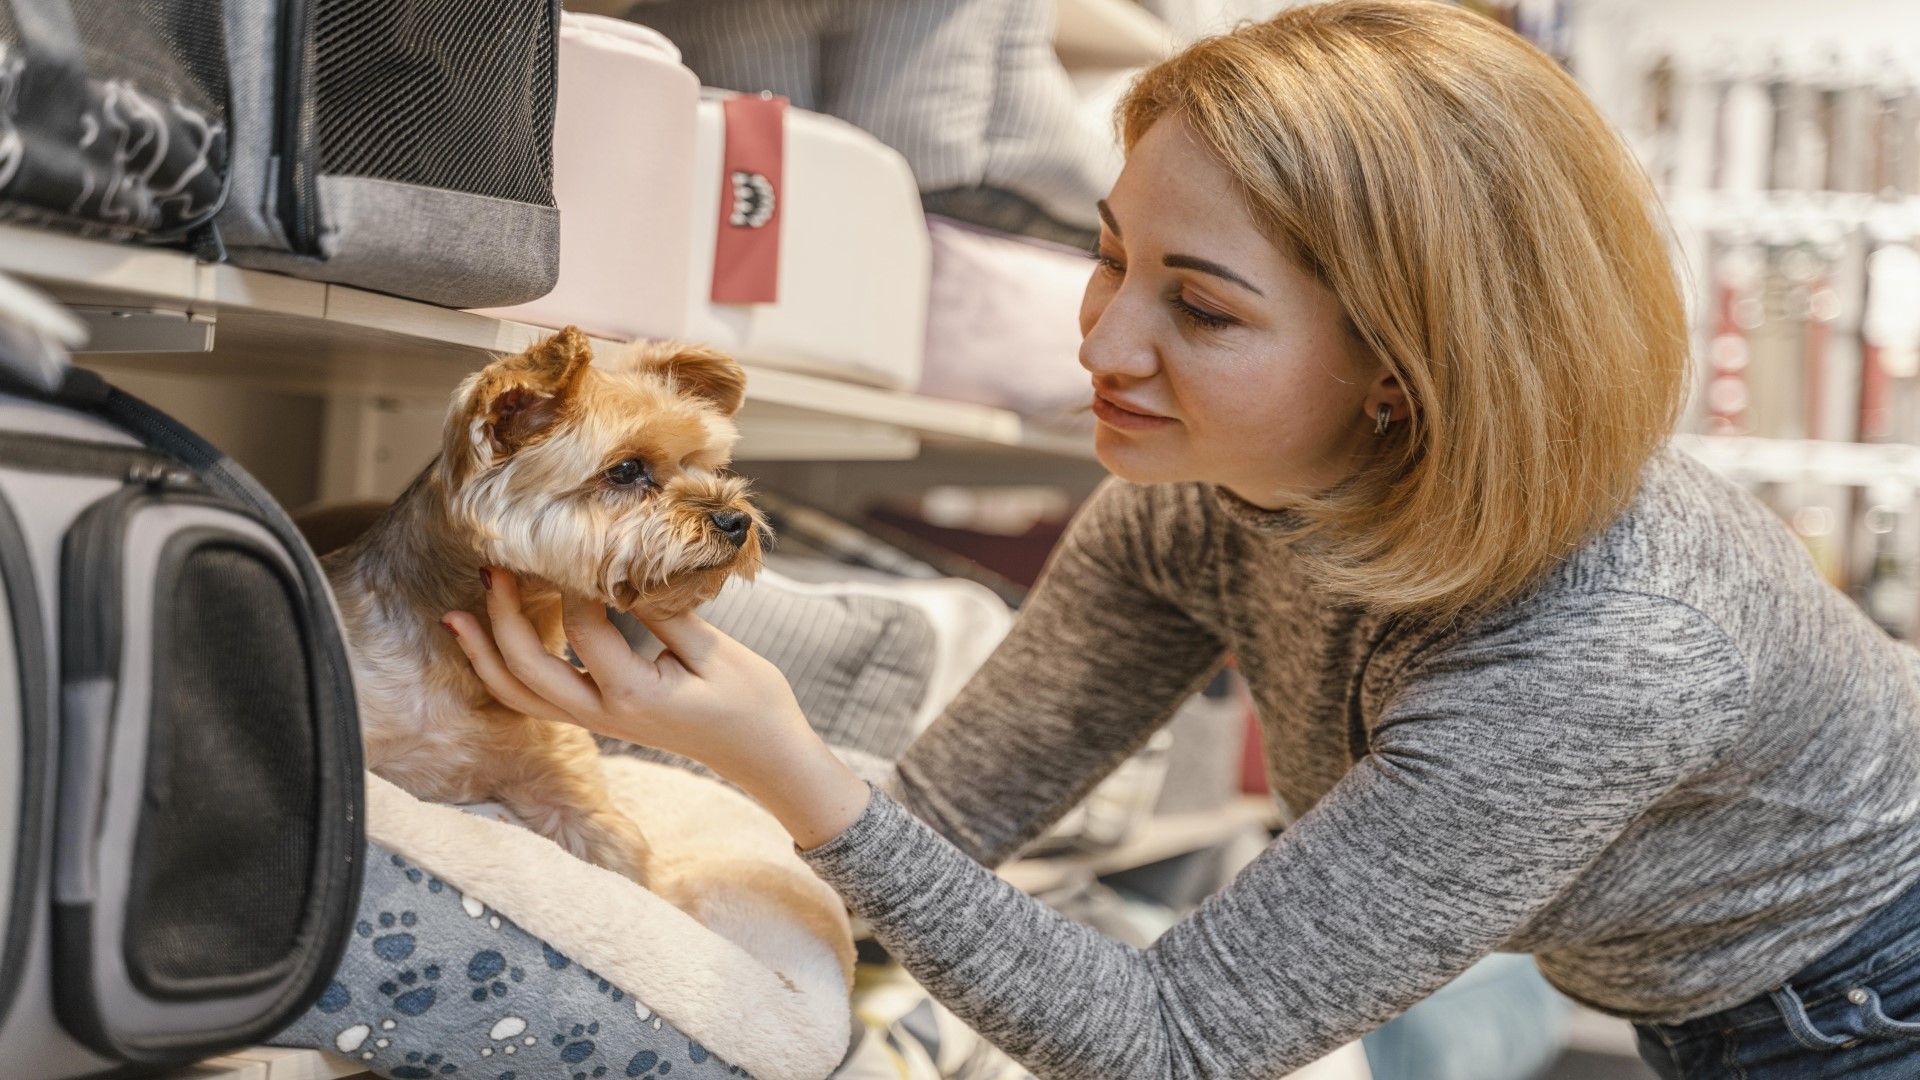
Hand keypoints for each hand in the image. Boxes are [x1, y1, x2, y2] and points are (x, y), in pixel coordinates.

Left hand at [442, 568, 870, 848]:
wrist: (764, 755)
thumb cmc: (752, 702)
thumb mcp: (717, 652)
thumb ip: (664, 613)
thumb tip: (624, 573)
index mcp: (634, 692)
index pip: (584, 630)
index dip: (576, 585)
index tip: (580, 545)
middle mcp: (604, 712)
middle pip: (528, 669)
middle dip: (501, 617)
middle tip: (493, 568)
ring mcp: (598, 721)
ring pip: (521, 694)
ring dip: (485, 654)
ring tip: (456, 616)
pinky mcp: (600, 719)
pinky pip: (537, 702)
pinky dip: (506, 674)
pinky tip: (492, 646)